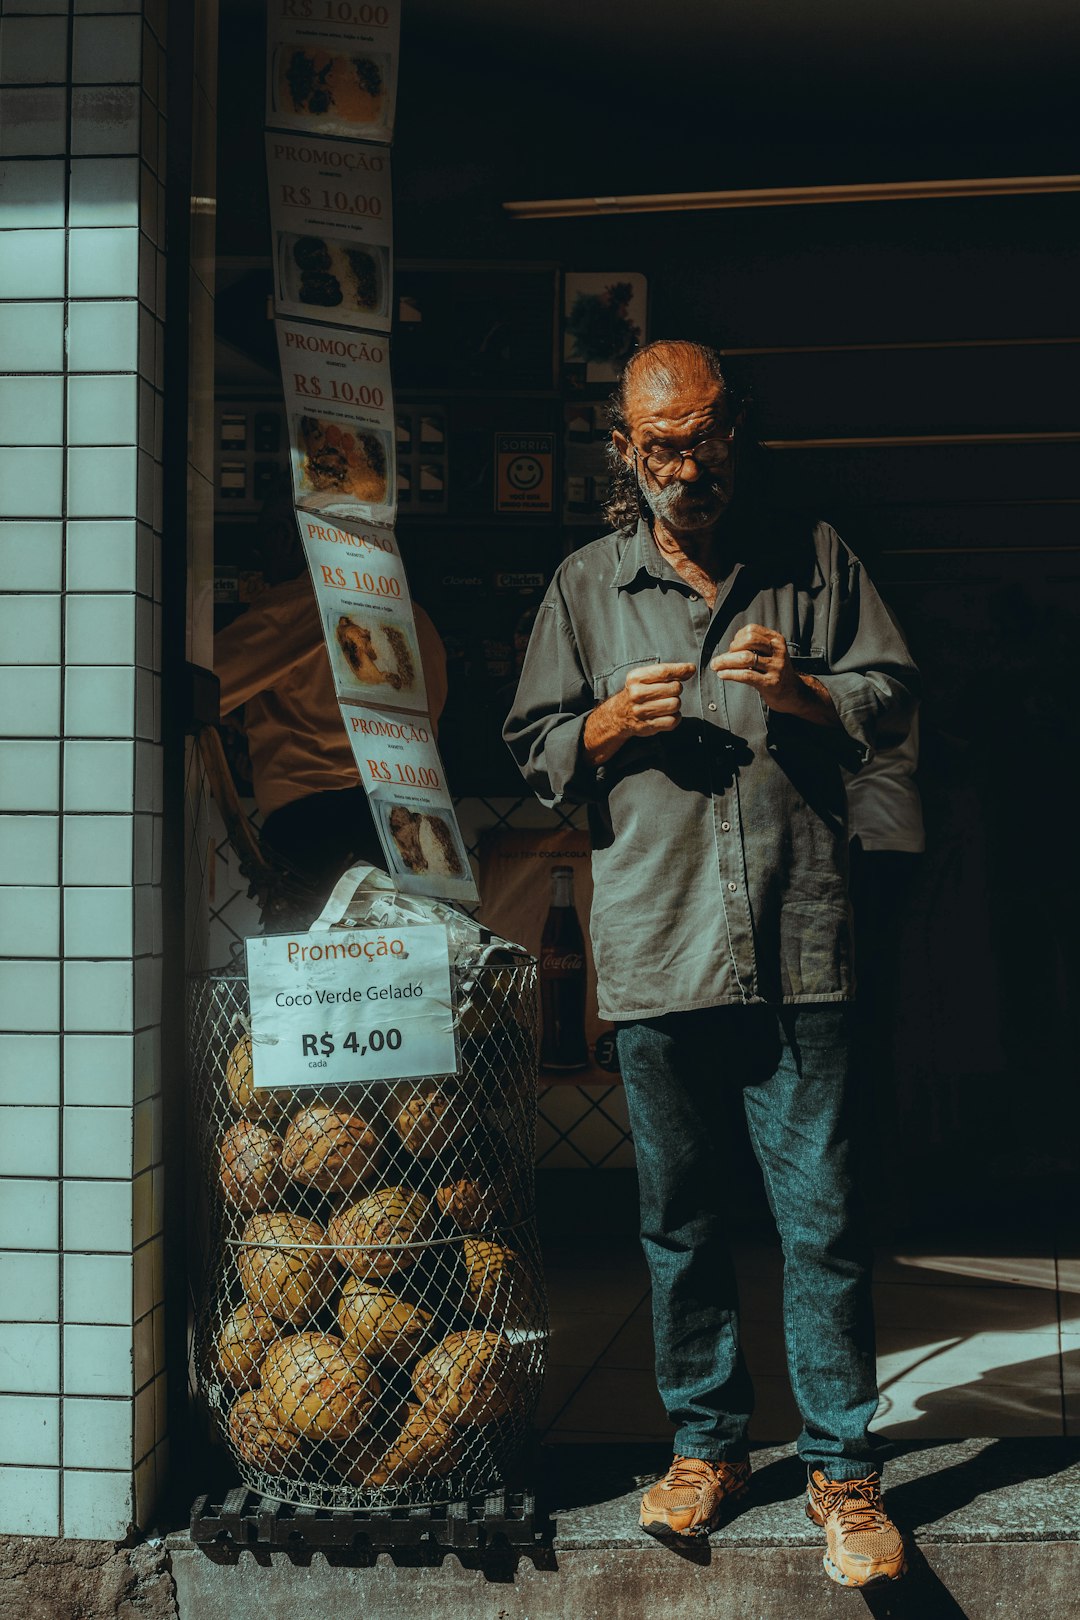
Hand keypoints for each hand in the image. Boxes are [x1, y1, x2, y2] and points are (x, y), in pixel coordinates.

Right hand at [613, 660, 696, 735]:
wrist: (618, 715)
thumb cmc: (637, 692)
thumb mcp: (644, 677)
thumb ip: (667, 672)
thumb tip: (690, 669)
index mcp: (635, 678)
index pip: (664, 671)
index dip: (681, 669)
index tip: (691, 669)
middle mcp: (637, 694)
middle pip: (674, 688)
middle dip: (676, 689)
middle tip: (668, 692)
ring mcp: (641, 711)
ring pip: (675, 704)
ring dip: (675, 704)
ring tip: (666, 704)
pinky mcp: (648, 726)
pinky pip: (673, 720)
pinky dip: (675, 717)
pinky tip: (667, 714)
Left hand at [711, 624, 830, 719]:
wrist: (793, 692)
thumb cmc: (774, 671)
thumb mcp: (770, 653)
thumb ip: (753, 648)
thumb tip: (726, 651)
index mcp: (776, 640)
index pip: (751, 630)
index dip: (737, 637)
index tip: (732, 648)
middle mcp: (778, 651)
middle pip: (748, 641)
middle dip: (730, 649)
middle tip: (720, 659)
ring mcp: (776, 667)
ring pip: (745, 658)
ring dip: (725, 661)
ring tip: (715, 666)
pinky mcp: (771, 683)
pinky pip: (746, 675)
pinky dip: (730, 674)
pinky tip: (722, 674)